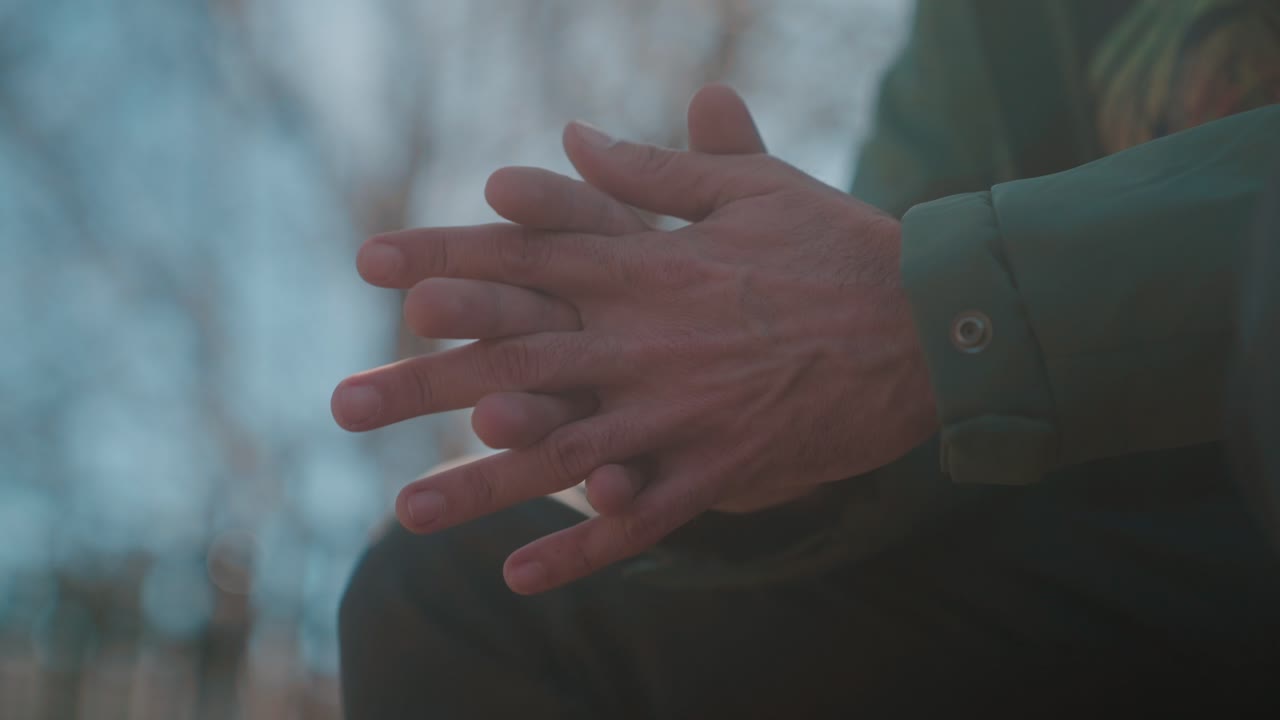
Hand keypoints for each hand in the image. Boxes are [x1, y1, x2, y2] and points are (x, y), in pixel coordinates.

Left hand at [332, 86, 936, 592]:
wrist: (927, 322)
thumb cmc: (836, 246)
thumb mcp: (747, 186)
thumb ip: (653, 168)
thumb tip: (571, 137)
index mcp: (647, 266)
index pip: (523, 259)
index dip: (443, 258)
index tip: (370, 266)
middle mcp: (647, 342)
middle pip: (514, 363)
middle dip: (421, 385)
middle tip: (341, 404)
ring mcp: (681, 413)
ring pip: (562, 454)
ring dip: (479, 486)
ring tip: (402, 511)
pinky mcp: (723, 470)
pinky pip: (641, 519)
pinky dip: (583, 549)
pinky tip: (522, 577)